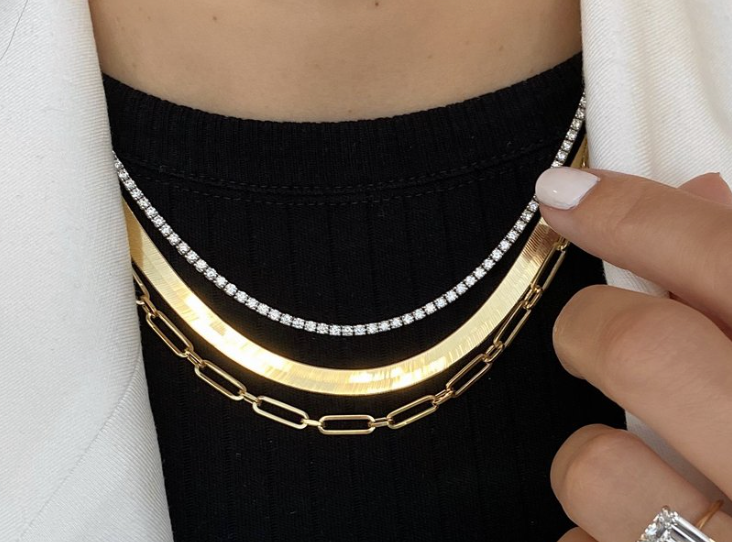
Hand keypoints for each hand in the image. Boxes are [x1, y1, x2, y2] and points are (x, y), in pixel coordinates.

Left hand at [534, 167, 731, 540]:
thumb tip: (696, 194)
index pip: (724, 259)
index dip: (633, 214)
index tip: (566, 196)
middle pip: (638, 348)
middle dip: (592, 329)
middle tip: (593, 336)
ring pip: (590, 463)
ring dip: (600, 453)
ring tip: (651, 472)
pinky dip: (601, 531)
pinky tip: (653, 537)